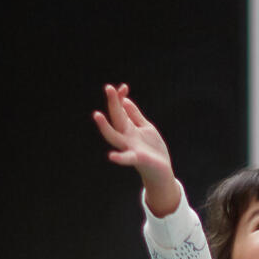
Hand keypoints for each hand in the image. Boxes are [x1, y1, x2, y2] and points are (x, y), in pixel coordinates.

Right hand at [93, 83, 180, 215]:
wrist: (161, 171)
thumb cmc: (153, 149)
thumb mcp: (145, 128)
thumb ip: (135, 115)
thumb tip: (125, 100)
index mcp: (129, 128)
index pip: (121, 109)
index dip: (121, 98)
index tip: (124, 87)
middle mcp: (126, 137)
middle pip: (117, 118)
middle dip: (113, 103)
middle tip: (108, 87)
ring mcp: (130, 148)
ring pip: (114, 137)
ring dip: (105, 127)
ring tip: (97, 115)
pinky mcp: (138, 159)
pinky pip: (127, 159)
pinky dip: (120, 158)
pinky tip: (111, 157)